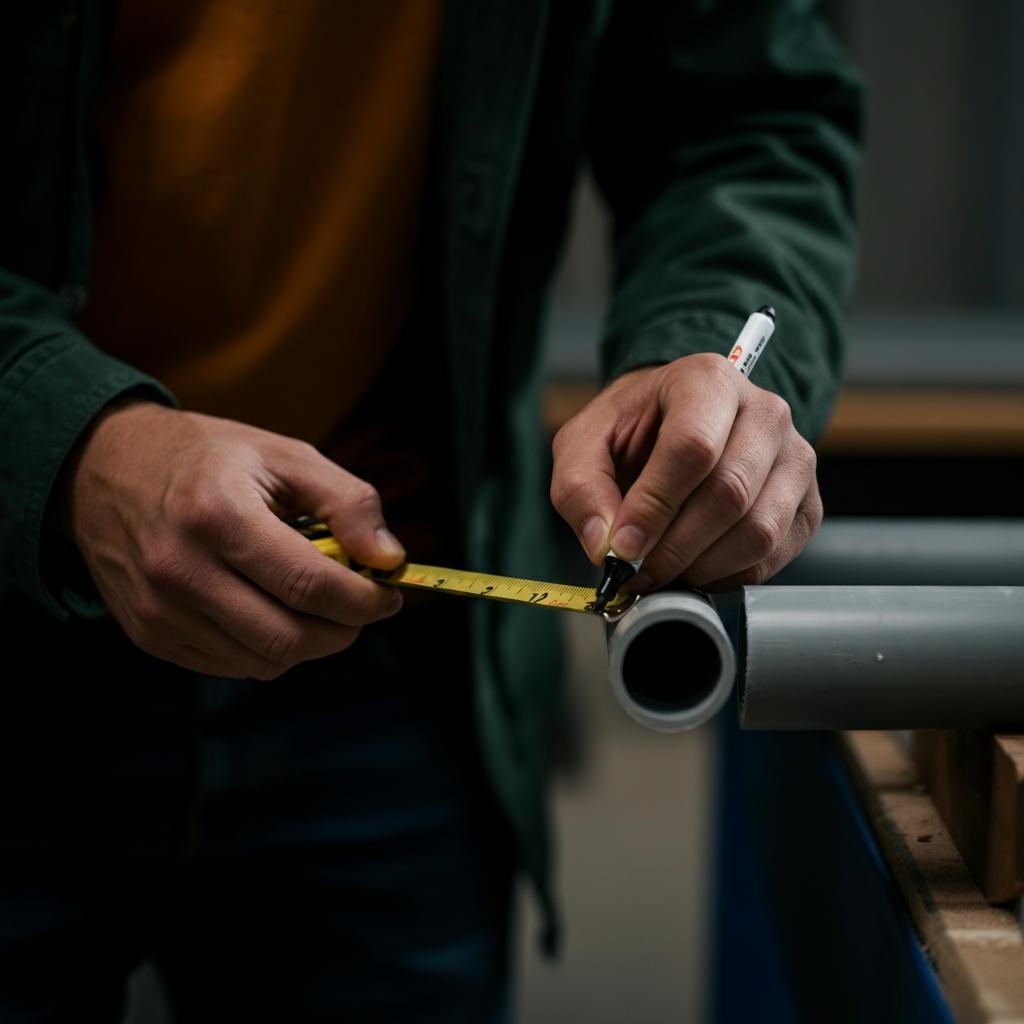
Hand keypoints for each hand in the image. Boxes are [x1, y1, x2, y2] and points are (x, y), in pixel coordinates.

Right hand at [53, 400, 404, 677]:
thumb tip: (390, 558)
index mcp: (217, 515)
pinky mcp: (149, 635)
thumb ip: (347, 502)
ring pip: (265, 661)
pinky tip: (270, 608)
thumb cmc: (208, 460)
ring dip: (309, 642)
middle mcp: (180, 570)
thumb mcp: (284, 455)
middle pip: (289, 637)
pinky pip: (232, 666)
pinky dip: (269, 649)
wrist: (105, 469)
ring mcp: (159, 610)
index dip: (363, 600)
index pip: (308, 584)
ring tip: (314, 602)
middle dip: (344, 630)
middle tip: (360, 605)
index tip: (389, 594)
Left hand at [550, 353, 821, 592]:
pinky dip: (728, 576)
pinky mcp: (806, 501)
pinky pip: (775, 554)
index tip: (623, 546)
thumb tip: (606, 546)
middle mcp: (764, 412)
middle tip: (637, 571)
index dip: (655, 506)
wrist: (671, 426)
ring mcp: (794, 457)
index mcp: (706, 380)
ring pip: (759, 530)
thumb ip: (581, 490)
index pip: (693, 447)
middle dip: (674, 547)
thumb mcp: (582, 445)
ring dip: (701, 567)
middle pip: (730, 493)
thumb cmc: (631, 432)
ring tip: (662, 572)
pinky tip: (695, 568)